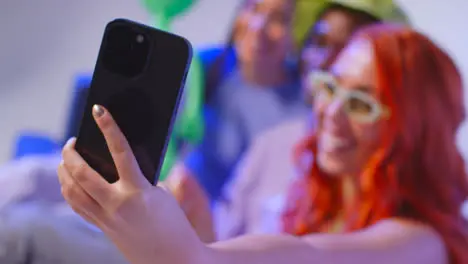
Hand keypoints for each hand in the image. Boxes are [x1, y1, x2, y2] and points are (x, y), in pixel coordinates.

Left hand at [57, 105, 206, 263]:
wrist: (175, 260)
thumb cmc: (175, 226)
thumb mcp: (162, 195)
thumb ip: (140, 179)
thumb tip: (121, 165)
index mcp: (138, 192)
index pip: (120, 151)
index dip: (109, 127)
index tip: (99, 110)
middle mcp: (117, 205)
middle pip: (81, 174)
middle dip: (70, 154)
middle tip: (71, 142)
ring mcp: (107, 219)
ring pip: (72, 193)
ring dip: (64, 173)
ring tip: (65, 161)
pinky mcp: (104, 229)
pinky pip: (78, 207)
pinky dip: (70, 192)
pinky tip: (71, 184)